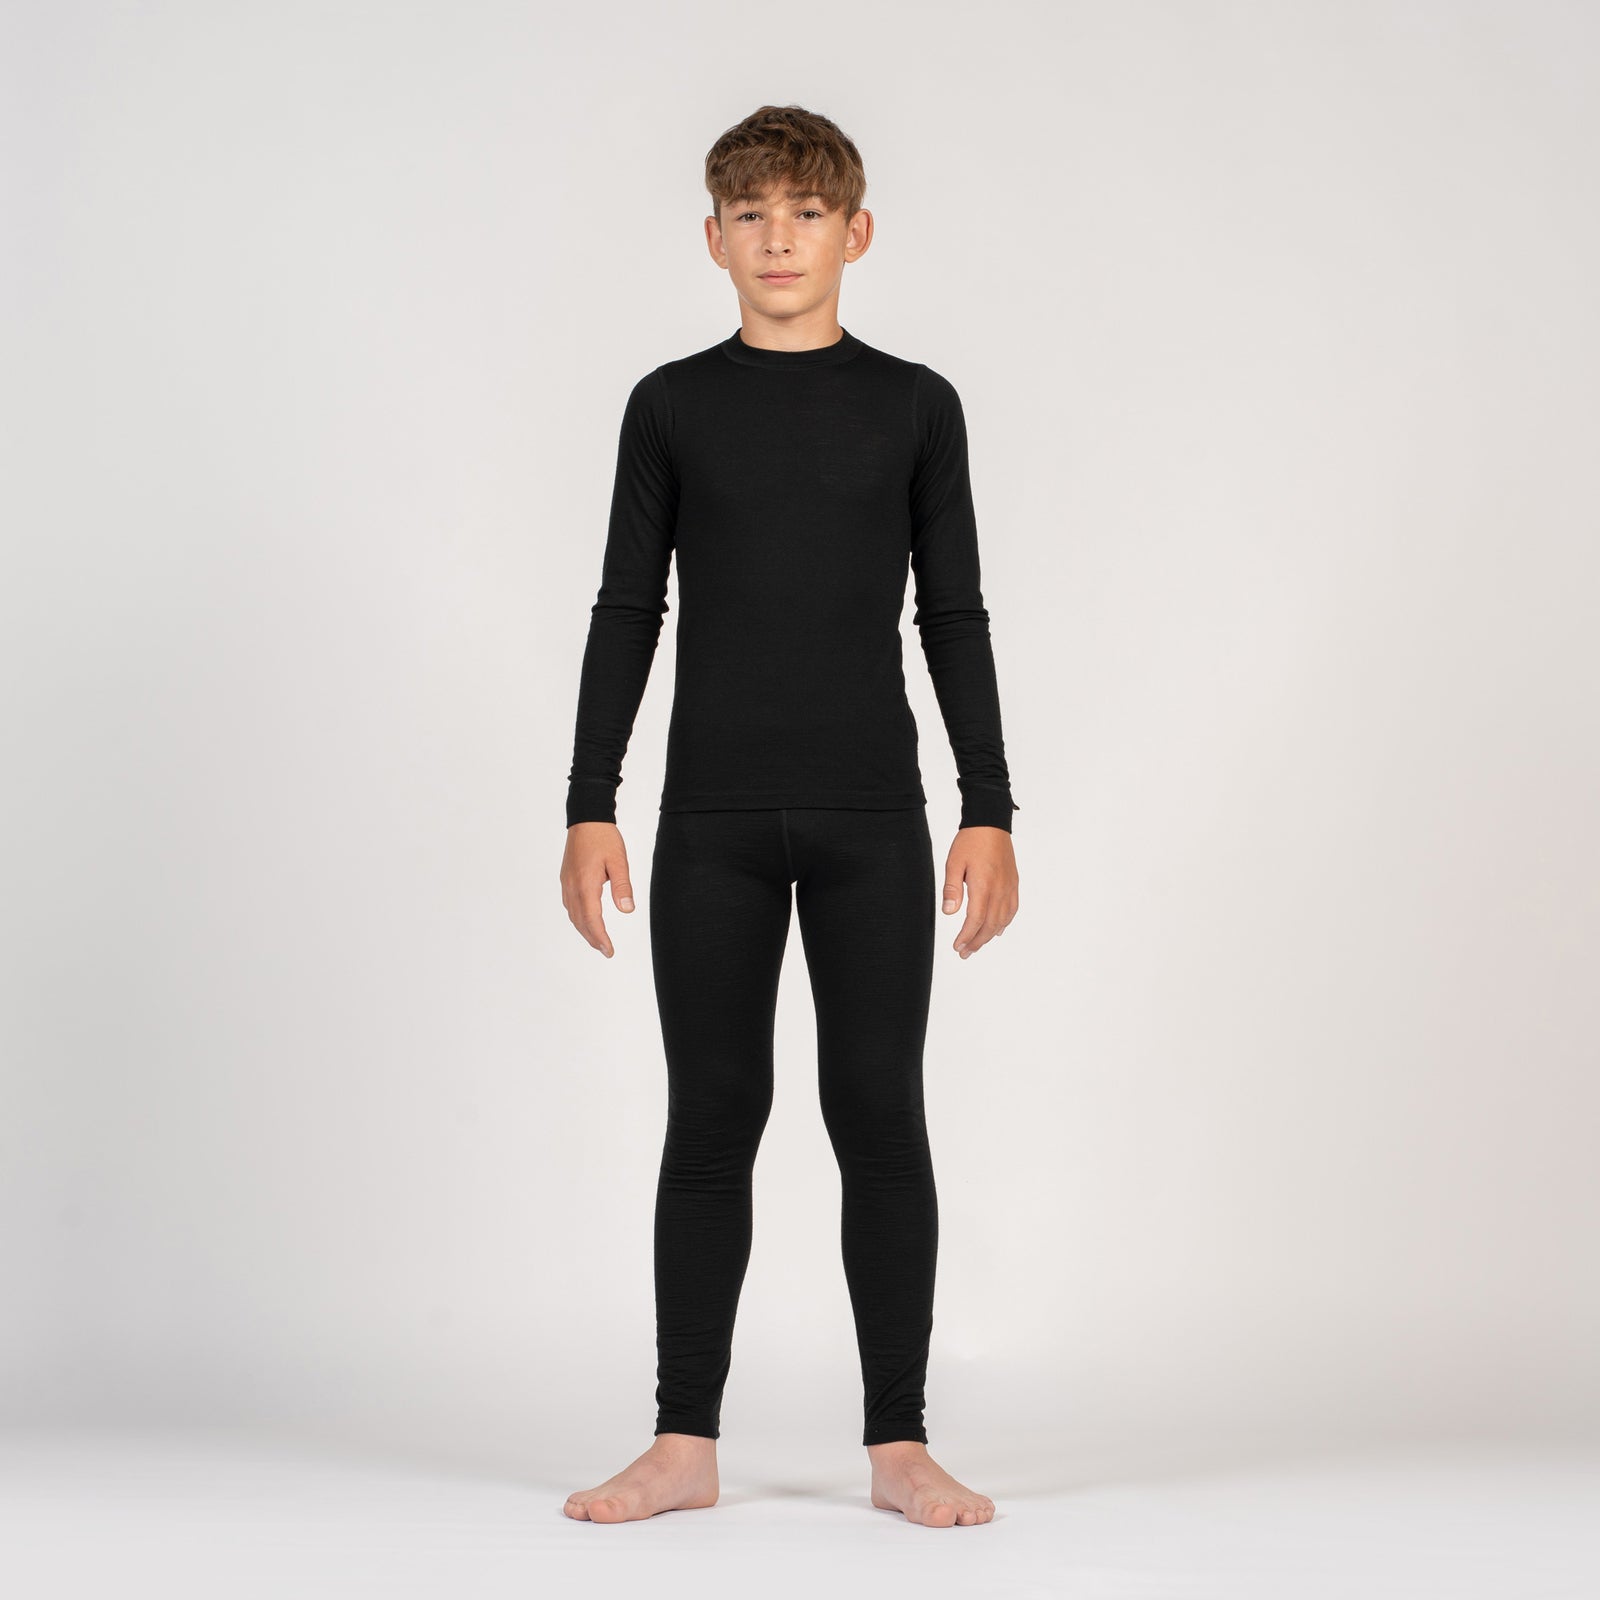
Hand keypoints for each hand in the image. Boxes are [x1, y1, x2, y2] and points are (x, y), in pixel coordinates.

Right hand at [561, 821, 635, 956]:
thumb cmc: (603, 837)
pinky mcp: (566, 878)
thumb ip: (622, 886)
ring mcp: (567, 883)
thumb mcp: (619, 861)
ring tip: (597, 940)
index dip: (600, 937)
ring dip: (584, 930)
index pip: (592, 919)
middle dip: (592, 938)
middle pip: (580, 921)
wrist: (586, 818)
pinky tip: (586, 919)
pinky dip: (578, 917)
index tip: (609, 950)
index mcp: (586, 884)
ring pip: (573, 914)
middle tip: (606, 951)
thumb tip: (627, 910)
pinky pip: (570, 904)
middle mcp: (572, 886)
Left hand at [942, 827, 1018, 958]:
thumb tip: (949, 912)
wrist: (991, 823)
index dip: (966, 936)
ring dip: (989, 936)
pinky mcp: (1013, 883)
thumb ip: (952, 888)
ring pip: (1002, 920)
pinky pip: (1012, 909)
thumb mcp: (954, 862)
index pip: (975, 920)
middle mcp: (999, 889)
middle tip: (965, 953)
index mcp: (983, 885)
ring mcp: (1009, 887)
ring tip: (977, 945)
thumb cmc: (970, 841)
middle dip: (977, 942)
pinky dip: (1004, 923)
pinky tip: (997, 929)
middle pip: (989, 925)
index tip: (957, 946)